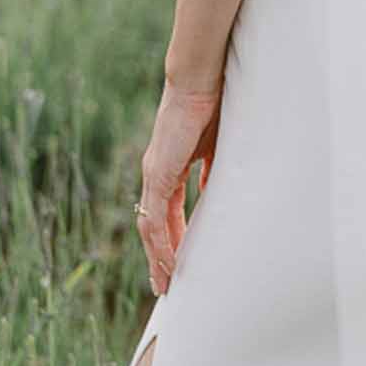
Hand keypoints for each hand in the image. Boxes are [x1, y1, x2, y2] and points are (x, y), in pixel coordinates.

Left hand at [136, 78, 222, 295]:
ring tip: (166, 283)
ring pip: (149, 228)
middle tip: (166, 284)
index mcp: (168, 167)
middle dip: (159, 256)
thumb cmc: (212, 106)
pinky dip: (160, 243)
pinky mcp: (158, 175)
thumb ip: (212, 172)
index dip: (171, 238)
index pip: (166, 213)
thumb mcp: (216, 148)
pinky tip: (169, 263)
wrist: (200, 81)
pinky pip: (156, 218)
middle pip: (152, 226)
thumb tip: (214, 193)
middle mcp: (155, 174)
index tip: (178, 261)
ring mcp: (154, 175)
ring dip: (157, 257)